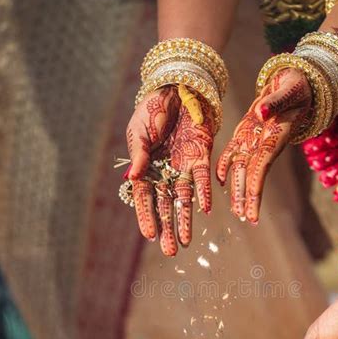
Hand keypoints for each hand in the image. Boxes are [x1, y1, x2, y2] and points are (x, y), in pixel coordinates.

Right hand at [125, 85, 213, 255]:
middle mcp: (165, 173)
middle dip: (168, 228)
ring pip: (184, 199)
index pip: (145, 198)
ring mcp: (184, 167)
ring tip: (186, 242)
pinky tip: (204, 210)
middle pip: (166, 205)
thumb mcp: (139, 131)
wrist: (177, 87)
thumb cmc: (152, 109)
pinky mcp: (201, 157)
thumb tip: (133, 178)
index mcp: (146, 168)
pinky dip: (203, 193)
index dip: (146, 217)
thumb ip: (139, 154)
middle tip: (170, 251)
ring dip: (186, 220)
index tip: (149, 235)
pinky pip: (202, 179)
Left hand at [216, 68, 311, 223]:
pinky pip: (233, 153)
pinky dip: (226, 167)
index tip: (252, 200)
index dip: (256, 183)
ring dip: (239, 190)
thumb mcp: (289, 90)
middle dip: (249, 197)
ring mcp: (254, 140)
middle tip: (246, 218)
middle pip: (253, 174)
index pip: (263, 164)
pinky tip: (220, 182)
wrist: (293, 84)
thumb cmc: (295, 86)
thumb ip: (274, 102)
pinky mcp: (245, 134)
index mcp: (275, 136)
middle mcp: (264, 143)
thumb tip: (261, 112)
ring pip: (243, 169)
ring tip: (237, 212)